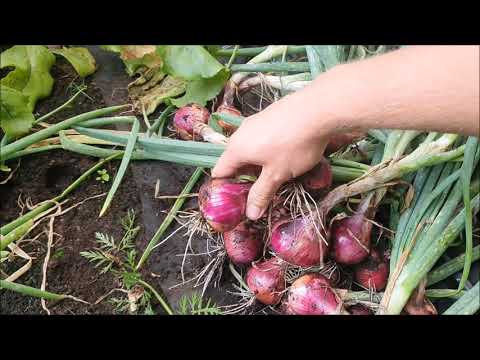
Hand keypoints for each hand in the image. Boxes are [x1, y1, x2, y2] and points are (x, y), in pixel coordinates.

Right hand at [212, 87, 334, 220]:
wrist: (318, 109)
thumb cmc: (293, 145)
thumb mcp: (277, 175)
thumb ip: (261, 194)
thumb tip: (251, 214)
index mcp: (236, 149)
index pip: (219, 171)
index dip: (225, 188)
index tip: (238, 201)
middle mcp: (241, 133)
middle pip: (234, 159)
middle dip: (245, 176)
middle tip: (260, 190)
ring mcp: (255, 121)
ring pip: (249, 147)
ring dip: (258, 162)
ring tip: (276, 172)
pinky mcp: (270, 114)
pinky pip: (261, 136)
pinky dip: (267, 148)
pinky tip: (286, 152)